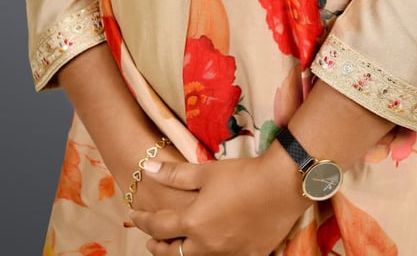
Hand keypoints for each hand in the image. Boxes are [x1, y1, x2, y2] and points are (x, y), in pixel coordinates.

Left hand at [130, 150, 308, 255]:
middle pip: (173, 253)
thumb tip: (146, 168)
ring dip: (183, 252)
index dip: (143, 221)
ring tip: (178, 245)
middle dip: (158, 247)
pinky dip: (211, 253)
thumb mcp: (206, 171)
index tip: (134, 216)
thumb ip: (174, 174)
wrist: (282, 186)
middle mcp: (207, 244)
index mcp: (193, 222)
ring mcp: (228, 254)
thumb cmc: (242, 174)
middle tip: (151, 240)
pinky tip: (212, 246)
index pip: (159, 226)